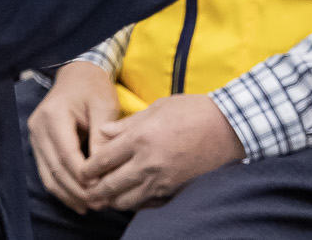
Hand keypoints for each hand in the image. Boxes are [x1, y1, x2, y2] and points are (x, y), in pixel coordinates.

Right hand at [27, 62, 121, 213]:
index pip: (66, 154)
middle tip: (97, 204)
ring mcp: (34, 136)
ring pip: (48, 175)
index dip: (82, 175)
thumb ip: (102, 136)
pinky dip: (61, 187)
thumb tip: (104, 168)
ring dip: (67, 194)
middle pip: (55, 168)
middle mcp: (38, 127)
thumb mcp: (104, 106)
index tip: (100, 189)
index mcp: (53, 115)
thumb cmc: (93, 88)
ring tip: (88, 206)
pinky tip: (76, 199)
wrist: (78, 74)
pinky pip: (46, 171)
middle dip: (76, 190)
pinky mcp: (37, 144)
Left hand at [80, 92, 242, 210]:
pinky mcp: (173, 190)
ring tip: (107, 195)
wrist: (228, 128)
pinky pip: (145, 204)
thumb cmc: (193, 111)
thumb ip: (127, 124)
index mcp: (141, 138)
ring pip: (125, 200)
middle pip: (109, 186)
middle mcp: (147, 163)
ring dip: (112, 199)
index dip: (87, 168)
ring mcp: (161, 180)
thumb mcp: (157, 107)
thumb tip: (102, 133)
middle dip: (94, 190)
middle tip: (88, 189)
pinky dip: (134, 203)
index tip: (82, 170)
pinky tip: (131, 196)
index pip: (102, 160)